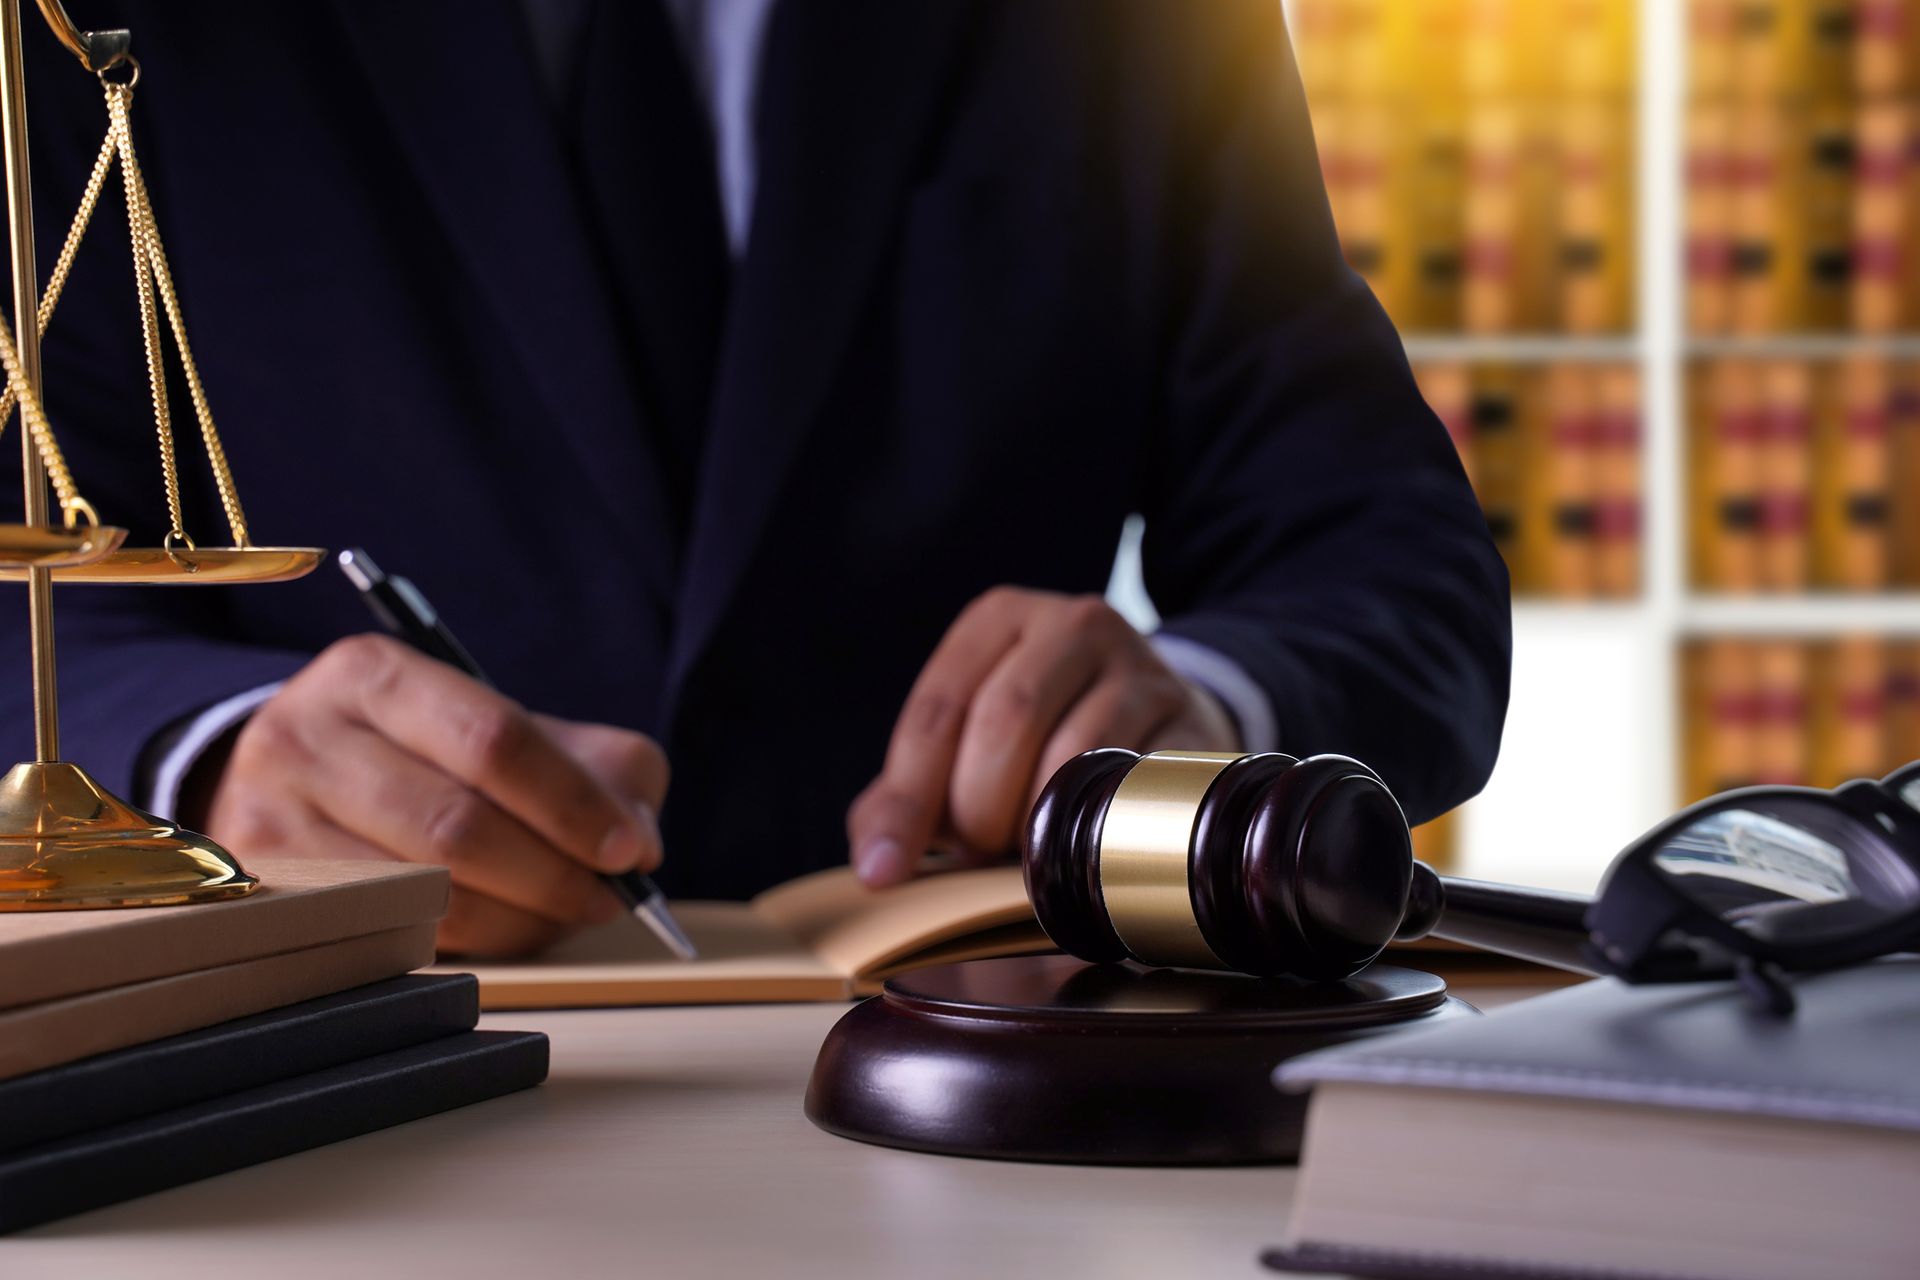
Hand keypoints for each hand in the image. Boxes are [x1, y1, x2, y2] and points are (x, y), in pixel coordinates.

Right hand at [203, 634, 668, 956]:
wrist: (295, 774)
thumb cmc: (424, 750)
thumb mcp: (502, 723)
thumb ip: (594, 764)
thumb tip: (639, 842)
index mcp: (372, 676)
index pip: (491, 741)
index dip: (572, 803)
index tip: (629, 848)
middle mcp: (303, 741)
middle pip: (455, 829)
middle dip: (553, 873)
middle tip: (610, 895)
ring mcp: (271, 823)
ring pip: (425, 897)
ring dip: (521, 919)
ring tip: (565, 911)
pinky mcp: (268, 898)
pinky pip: (393, 939)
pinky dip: (474, 943)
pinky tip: (507, 927)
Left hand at [847, 587, 1239, 886]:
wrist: (1159, 716)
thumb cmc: (1044, 734)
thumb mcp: (969, 741)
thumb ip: (910, 794)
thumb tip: (876, 862)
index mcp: (999, 618)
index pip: (939, 707)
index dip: (908, 797)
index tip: (887, 869)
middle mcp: (1071, 623)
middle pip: (1006, 721)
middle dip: (979, 808)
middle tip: (982, 850)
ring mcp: (1140, 665)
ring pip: (1074, 755)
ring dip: (1037, 824)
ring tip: (1028, 849)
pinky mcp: (1191, 718)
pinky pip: (1135, 786)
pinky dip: (1098, 830)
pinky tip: (1084, 848)